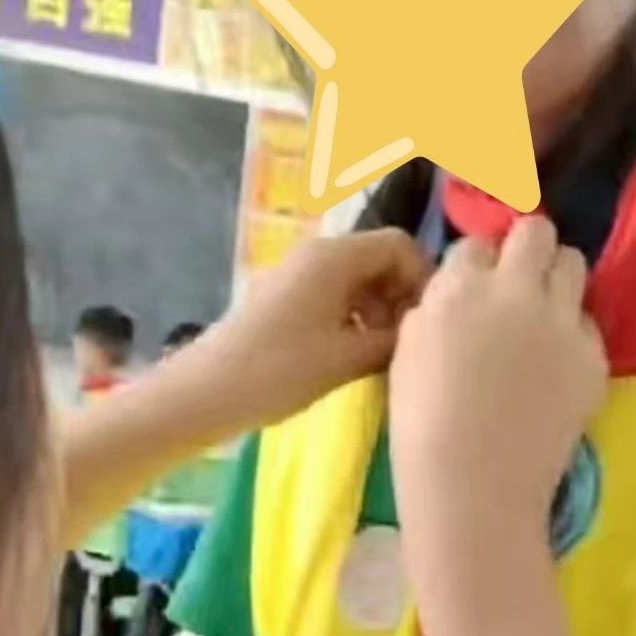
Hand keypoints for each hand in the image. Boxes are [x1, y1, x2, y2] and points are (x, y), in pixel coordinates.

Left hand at [194, 227, 430, 426]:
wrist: (208, 391)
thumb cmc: (280, 369)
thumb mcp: (347, 358)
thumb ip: (394, 339)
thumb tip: (424, 331)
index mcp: (335, 256)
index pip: (400, 245)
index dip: (422, 279)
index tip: (427, 324)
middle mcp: (319, 254)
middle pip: (380, 260)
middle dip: (401, 297)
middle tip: (408, 344)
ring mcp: (299, 275)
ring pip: (359, 280)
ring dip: (380, 311)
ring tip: (384, 356)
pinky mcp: (287, 298)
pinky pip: (336, 296)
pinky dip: (355, 319)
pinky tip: (355, 356)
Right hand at [389, 216, 606, 526]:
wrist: (475, 486)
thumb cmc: (422, 423)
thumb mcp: (407, 348)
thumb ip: (437, 304)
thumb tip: (458, 289)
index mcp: (460, 288)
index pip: (476, 243)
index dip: (476, 263)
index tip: (475, 284)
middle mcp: (516, 291)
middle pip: (536, 231)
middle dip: (527, 246)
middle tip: (519, 277)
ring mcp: (562, 322)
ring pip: (573, 264)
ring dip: (556, 278)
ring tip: (542, 312)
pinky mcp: (594, 356)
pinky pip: (588, 323)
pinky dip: (572, 334)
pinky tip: (555, 366)